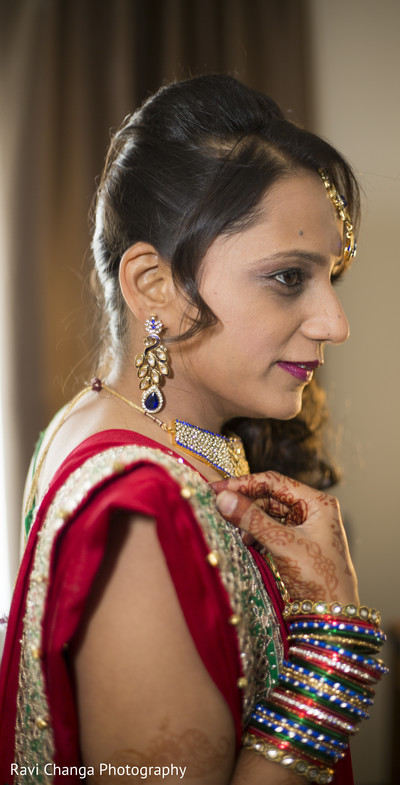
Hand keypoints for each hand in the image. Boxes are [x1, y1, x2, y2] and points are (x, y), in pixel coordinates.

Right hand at [210, 471, 358, 604]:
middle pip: (270, 495)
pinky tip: (247, 543)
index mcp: (317, 503)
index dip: (244, 483)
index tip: (218, 490)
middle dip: (245, 502)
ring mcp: (304, 527)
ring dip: (249, 519)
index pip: (274, 482)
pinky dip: (256, 533)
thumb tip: (224, 499)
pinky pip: (270, 529)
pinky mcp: (296, 543)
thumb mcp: (283, 545)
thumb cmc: (319, 578)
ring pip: (268, 512)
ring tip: (234, 530)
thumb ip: (253, 520)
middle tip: (218, 507)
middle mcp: (312, 510)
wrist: (332, 617)